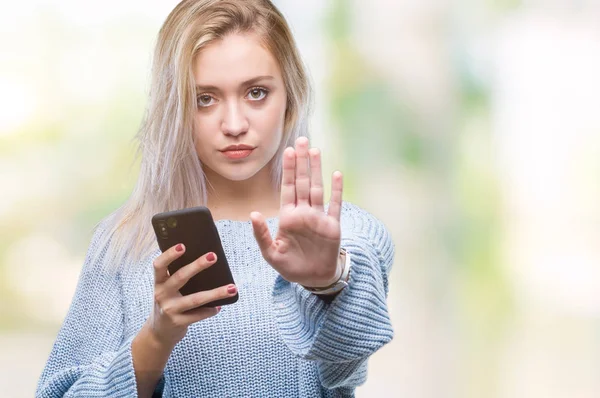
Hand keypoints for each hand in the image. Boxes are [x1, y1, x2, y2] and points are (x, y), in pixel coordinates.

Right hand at [147, 244, 237, 348]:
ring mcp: (169, 309)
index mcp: (159, 282)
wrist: (159, 333)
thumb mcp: (168, 289)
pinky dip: (210, 310)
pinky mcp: (177, 323)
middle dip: (198, 265)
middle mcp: (161, 294)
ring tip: (232, 288)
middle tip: (213, 256)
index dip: (169, 255)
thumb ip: (178, 277)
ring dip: (216, 293)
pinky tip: (219, 307)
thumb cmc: (169, 303)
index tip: (183, 246)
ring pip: (195, 299)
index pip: (159, 265)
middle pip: (180, 277)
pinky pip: (198, 315)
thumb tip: (207, 260)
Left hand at [250, 136, 342, 287]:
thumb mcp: (271, 254)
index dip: (288, 170)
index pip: (287, 188)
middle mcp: (304, 213)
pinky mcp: (333, 226)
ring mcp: (319, 218)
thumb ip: (262, 235)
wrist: (313, 279)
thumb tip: (253, 214)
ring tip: (316, 151)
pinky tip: (337, 175)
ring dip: (317, 170)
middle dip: (302, 162)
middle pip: (303, 182)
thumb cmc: (291, 266)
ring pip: (318, 188)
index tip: (288, 151)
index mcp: (288, 217)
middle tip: (302, 140)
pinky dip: (336, 191)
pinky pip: (335, 205)